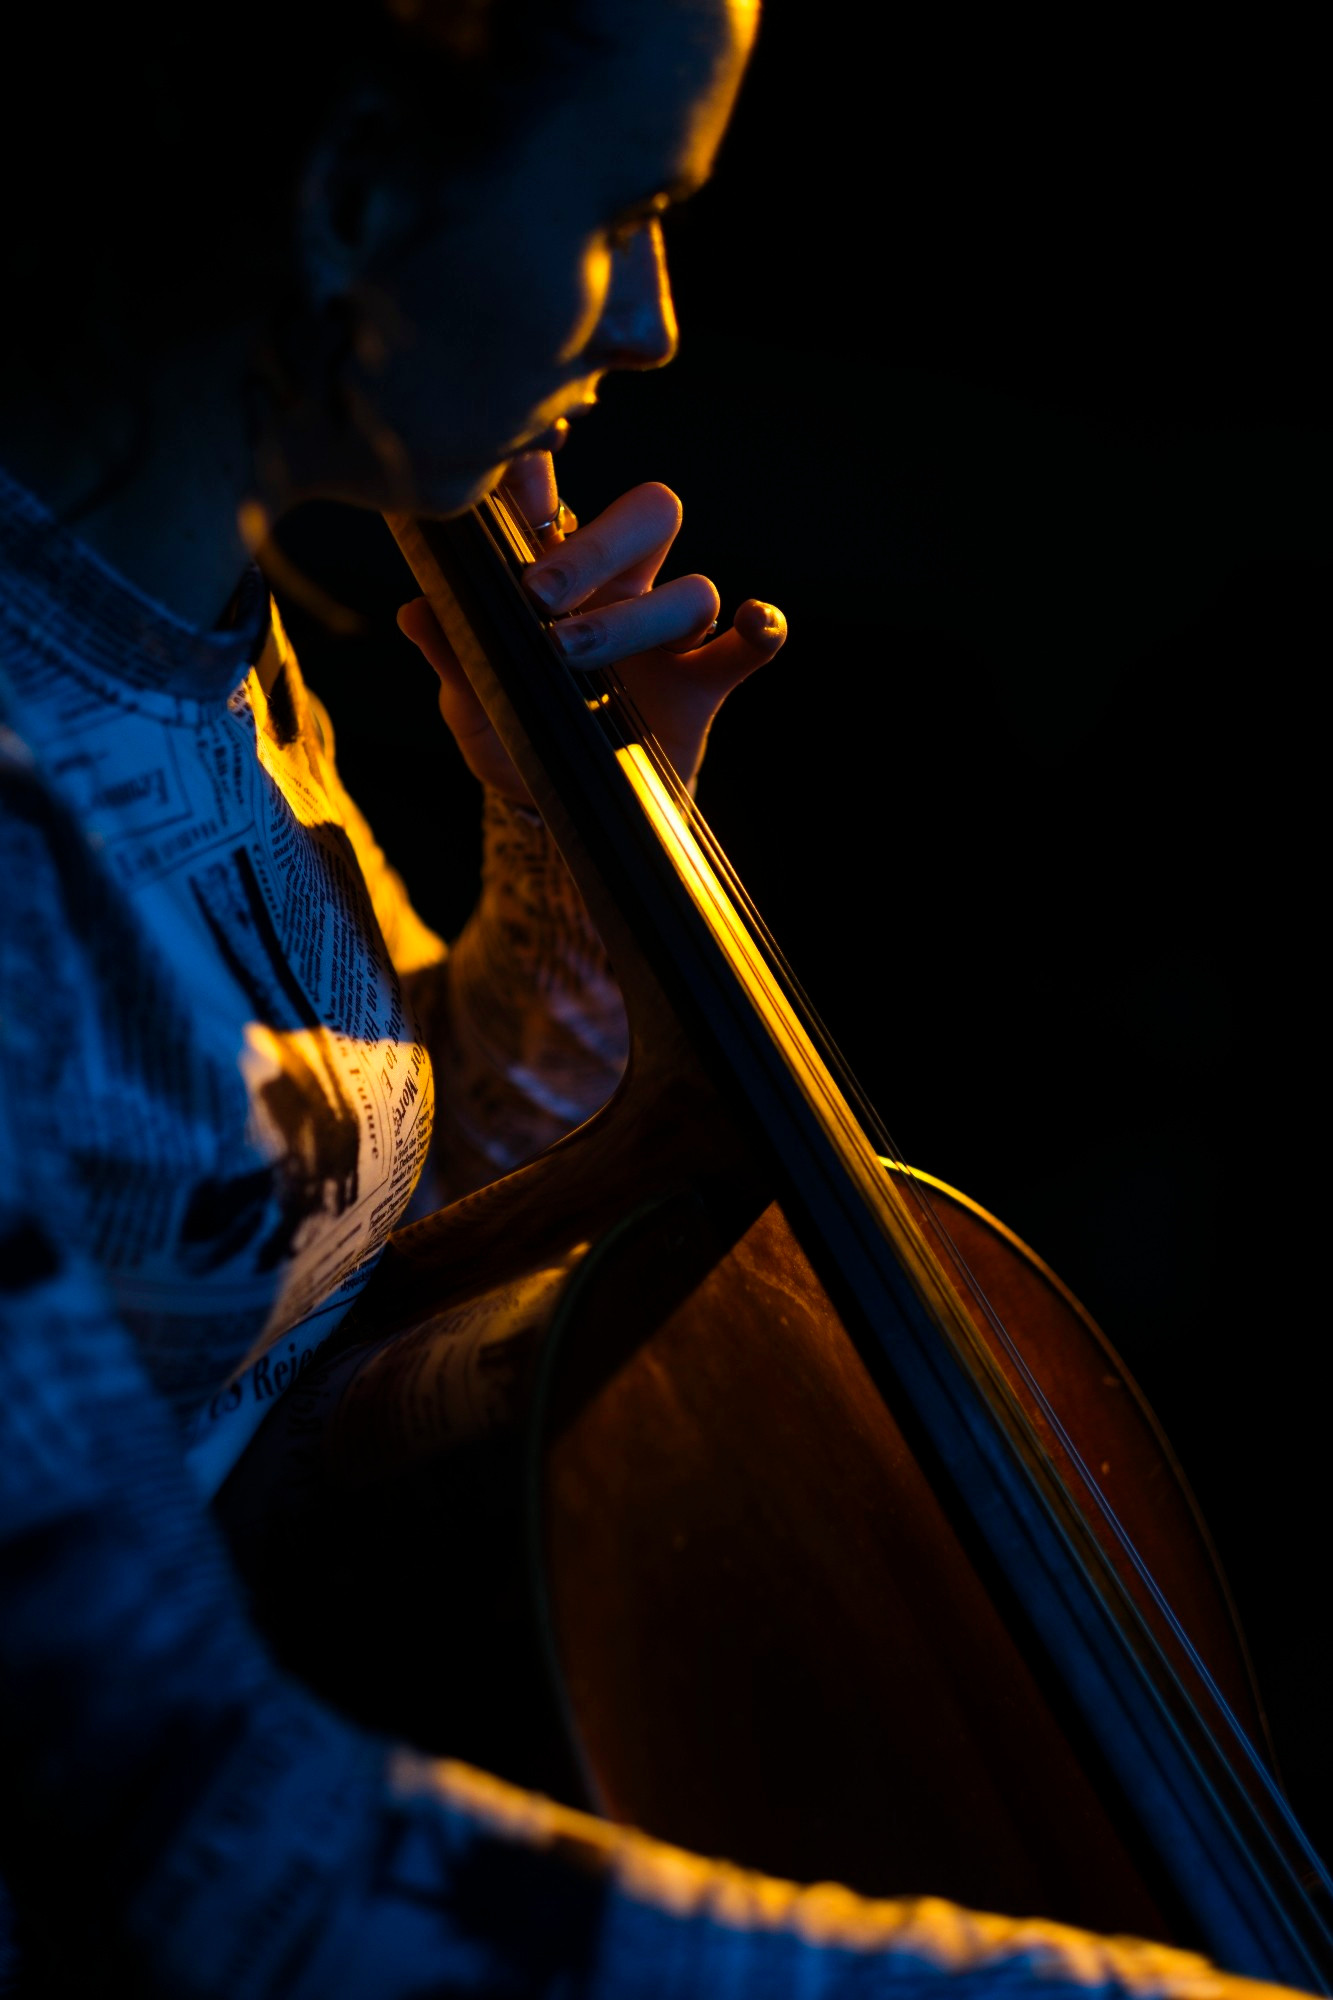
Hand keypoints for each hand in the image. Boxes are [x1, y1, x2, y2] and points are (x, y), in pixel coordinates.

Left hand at [397, 449, 786, 807]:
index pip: (556, 504)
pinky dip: (760, 629)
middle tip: (541, 593)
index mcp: (559, 575)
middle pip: (648, 518)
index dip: (545, 473)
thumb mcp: (474, 706)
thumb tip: (416, 613)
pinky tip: (750, 624)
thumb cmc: (517, 740)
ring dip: (633, 620)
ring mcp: (667, 634)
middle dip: (599, 545)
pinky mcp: (704, 682)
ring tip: (570, 655)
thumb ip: (455, 658)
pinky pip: (747, 645)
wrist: (566, 814)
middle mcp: (621, 587)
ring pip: (688, 589)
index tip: (523, 462)